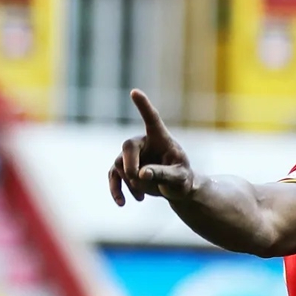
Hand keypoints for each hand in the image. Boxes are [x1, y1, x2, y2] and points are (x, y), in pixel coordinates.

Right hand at [108, 89, 194, 204]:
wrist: (177, 188)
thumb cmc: (182, 179)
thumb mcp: (179, 179)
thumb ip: (163, 174)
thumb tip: (141, 174)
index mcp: (161, 138)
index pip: (151, 119)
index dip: (143, 106)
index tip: (135, 92)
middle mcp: (144, 142)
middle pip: (128, 146)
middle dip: (130, 165)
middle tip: (139, 180)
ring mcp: (132, 156)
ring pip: (119, 164)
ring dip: (129, 182)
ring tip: (143, 195)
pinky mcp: (124, 169)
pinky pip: (113, 176)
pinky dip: (116, 189)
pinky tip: (122, 203)